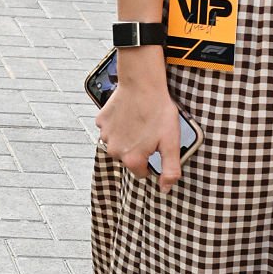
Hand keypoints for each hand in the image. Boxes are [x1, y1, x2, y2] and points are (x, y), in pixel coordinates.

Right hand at [95, 74, 183, 191]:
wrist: (142, 83)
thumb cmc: (159, 111)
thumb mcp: (171, 143)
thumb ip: (170, 170)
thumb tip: (165, 189)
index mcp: (132, 159)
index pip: (142, 173)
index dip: (151, 161)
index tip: (156, 145)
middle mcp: (114, 151)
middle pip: (128, 158)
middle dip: (138, 149)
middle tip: (149, 131)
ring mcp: (105, 135)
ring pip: (118, 144)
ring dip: (127, 137)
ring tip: (139, 121)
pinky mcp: (100, 121)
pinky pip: (110, 130)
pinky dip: (118, 125)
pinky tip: (129, 114)